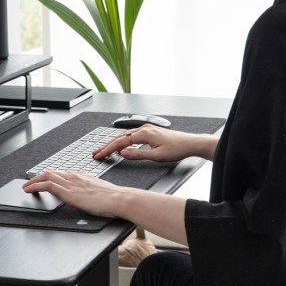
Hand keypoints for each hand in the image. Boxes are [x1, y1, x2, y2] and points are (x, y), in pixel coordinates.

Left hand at [23, 171, 126, 217]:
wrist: (119, 199)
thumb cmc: (114, 198)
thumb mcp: (99, 192)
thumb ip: (89, 192)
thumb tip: (86, 198)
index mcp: (82, 176)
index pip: (61, 173)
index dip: (49, 176)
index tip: (42, 180)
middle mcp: (75, 177)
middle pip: (51, 172)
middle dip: (37, 177)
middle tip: (29, 182)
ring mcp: (71, 184)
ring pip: (46, 176)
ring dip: (33, 181)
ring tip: (25, 187)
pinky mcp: (69, 193)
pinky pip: (47, 185)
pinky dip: (36, 186)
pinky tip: (30, 190)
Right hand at [93, 126, 213, 162]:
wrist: (190, 143)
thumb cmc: (177, 149)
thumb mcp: (157, 156)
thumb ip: (138, 154)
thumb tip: (123, 153)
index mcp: (144, 134)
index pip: (121, 142)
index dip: (108, 149)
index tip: (99, 155)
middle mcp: (144, 129)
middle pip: (120, 137)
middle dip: (107, 146)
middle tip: (96, 153)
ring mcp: (146, 129)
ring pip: (124, 136)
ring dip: (113, 144)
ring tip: (104, 151)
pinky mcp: (149, 132)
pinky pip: (131, 136)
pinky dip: (122, 141)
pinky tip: (120, 146)